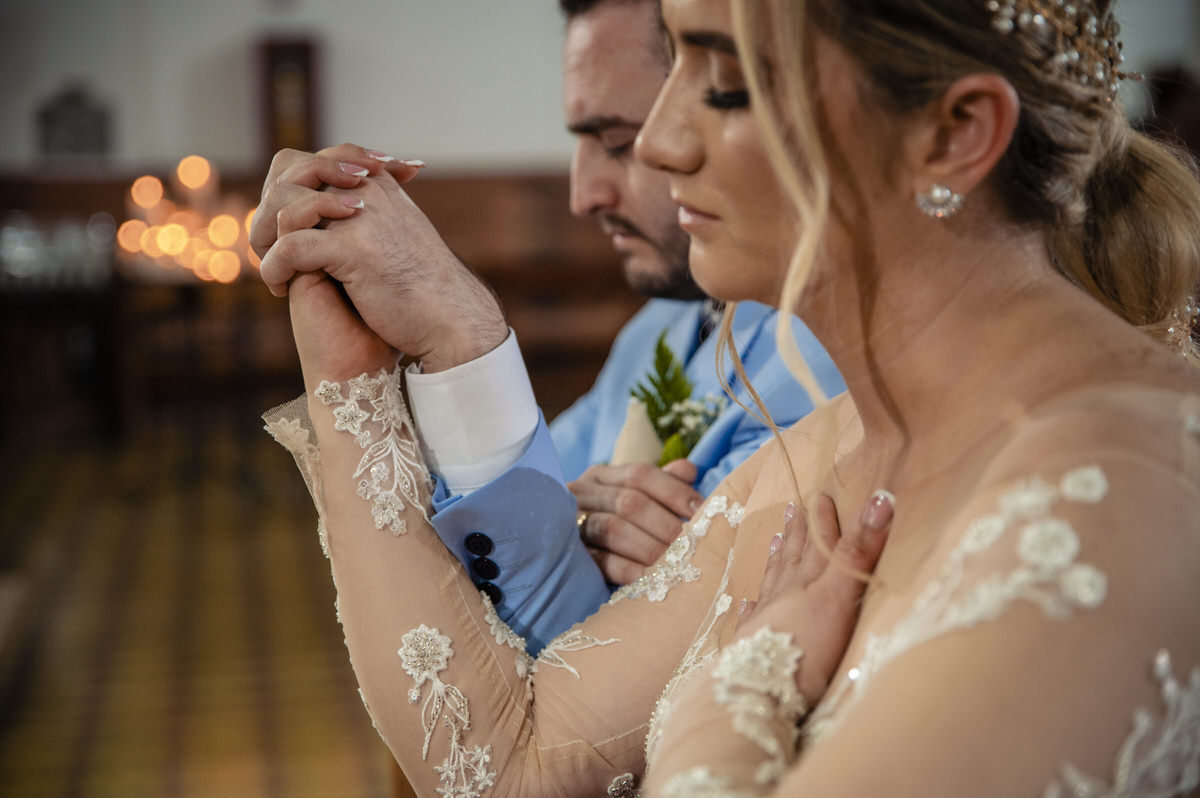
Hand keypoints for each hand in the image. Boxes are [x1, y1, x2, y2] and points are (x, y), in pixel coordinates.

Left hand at [255, 144, 507, 372]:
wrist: (453, 317)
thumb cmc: (426, 288)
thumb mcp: (398, 236)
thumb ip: (369, 217)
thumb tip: (338, 215)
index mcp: (377, 183)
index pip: (310, 162)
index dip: (286, 192)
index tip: (282, 230)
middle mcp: (366, 190)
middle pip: (288, 177)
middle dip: (267, 213)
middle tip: (268, 249)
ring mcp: (359, 216)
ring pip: (283, 209)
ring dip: (265, 242)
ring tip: (275, 273)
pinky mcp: (351, 249)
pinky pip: (290, 247)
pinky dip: (274, 269)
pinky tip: (279, 290)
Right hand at [570, 459, 702, 584]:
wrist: (570, 551)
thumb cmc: (619, 520)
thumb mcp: (639, 496)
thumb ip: (664, 482)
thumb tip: (689, 470)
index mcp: (602, 476)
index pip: (640, 474)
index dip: (673, 491)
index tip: (701, 511)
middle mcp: (584, 494)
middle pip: (628, 502)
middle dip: (664, 524)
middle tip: (694, 544)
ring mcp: (574, 525)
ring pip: (613, 530)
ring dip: (650, 547)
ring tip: (679, 562)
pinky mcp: (574, 557)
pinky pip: (603, 562)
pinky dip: (632, 570)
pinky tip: (656, 579)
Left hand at [736, 491, 892, 707]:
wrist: (759, 689)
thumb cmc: (805, 645)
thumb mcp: (839, 595)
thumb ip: (857, 551)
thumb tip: (881, 499)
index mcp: (808, 583)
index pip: (819, 545)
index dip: (823, 521)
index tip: (820, 496)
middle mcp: (784, 596)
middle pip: (792, 558)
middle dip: (798, 533)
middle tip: (793, 508)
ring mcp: (765, 621)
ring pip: (771, 582)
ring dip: (775, 560)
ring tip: (772, 540)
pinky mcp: (751, 647)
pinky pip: (751, 618)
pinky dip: (752, 604)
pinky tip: (747, 599)